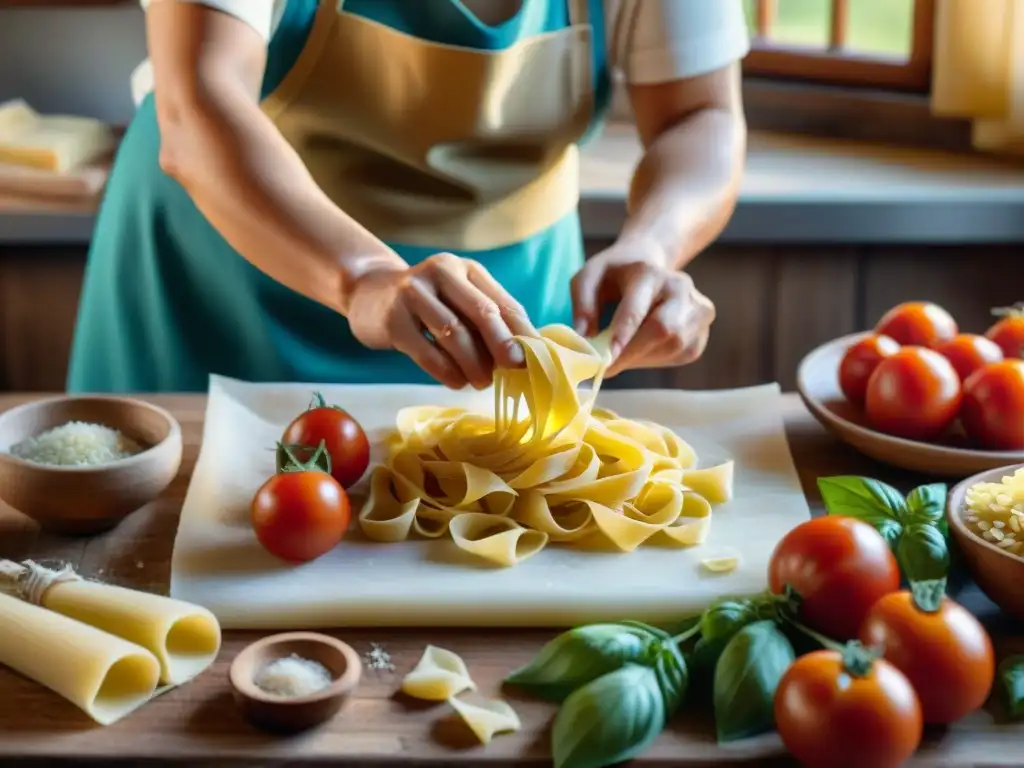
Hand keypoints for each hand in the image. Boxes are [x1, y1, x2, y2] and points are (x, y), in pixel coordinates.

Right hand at [346, 253, 536, 388]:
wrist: (368, 295)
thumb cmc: (426, 305)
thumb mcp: (457, 300)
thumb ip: (486, 319)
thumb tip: (524, 354)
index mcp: (465, 269)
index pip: (501, 300)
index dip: (521, 331)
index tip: (536, 358)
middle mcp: (440, 273)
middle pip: (481, 311)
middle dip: (502, 344)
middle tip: (514, 369)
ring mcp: (413, 293)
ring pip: (453, 333)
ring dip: (473, 363)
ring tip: (482, 382)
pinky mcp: (392, 319)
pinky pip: (426, 351)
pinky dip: (446, 371)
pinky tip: (457, 382)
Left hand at [571, 238, 714, 375]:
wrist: (649, 263)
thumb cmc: (614, 275)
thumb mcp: (589, 277)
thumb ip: (582, 303)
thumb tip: (583, 337)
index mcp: (650, 272)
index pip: (639, 309)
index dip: (623, 335)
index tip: (606, 358)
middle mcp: (680, 287)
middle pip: (665, 330)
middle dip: (633, 353)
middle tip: (607, 367)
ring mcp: (698, 308)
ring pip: (674, 346)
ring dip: (643, 358)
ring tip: (623, 353)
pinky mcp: (702, 331)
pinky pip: (680, 354)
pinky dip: (656, 359)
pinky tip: (642, 348)